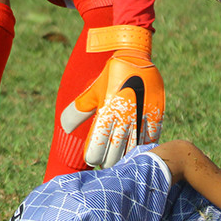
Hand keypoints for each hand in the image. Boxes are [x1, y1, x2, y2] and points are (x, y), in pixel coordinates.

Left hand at [60, 25, 164, 168]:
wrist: (135, 56)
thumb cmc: (111, 75)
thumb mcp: (93, 91)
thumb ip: (79, 111)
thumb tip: (65, 128)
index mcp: (106, 112)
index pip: (97, 147)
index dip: (93, 157)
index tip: (92, 159)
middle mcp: (124, 116)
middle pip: (115, 153)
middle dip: (108, 162)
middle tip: (106, 164)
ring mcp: (141, 116)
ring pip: (133, 150)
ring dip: (126, 159)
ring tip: (120, 162)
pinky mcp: (156, 114)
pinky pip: (151, 139)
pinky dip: (144, 148)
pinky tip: (138, 153)